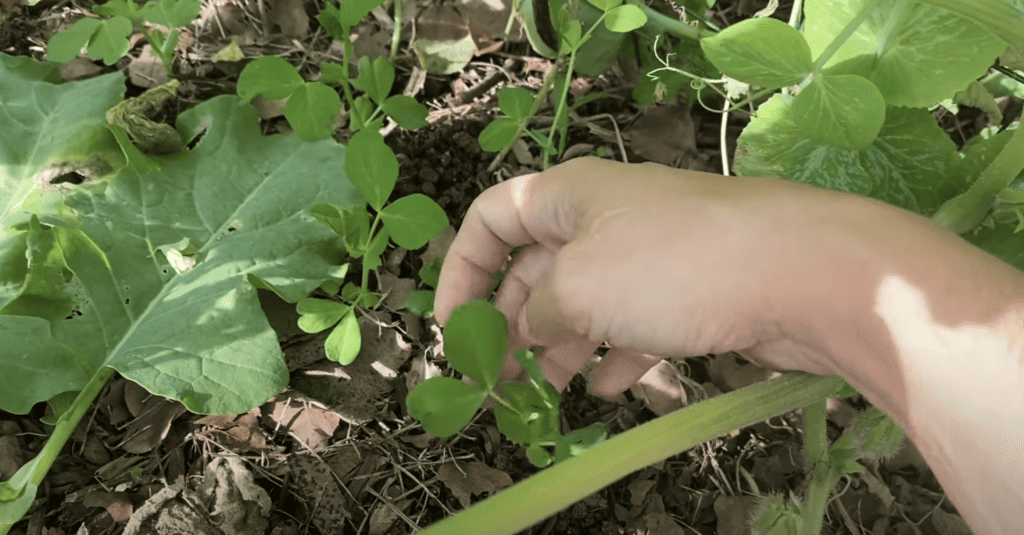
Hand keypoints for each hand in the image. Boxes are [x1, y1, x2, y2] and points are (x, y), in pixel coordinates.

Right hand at [434, 157, 853, 396]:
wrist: (798, 271)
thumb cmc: (671, 265)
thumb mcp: (576, 289)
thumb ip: (534, 314)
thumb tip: (529, 331)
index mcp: (567, 197)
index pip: (491, 219)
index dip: (461, 271)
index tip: (452, 326)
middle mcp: (604, 219)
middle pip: (535, 269)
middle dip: (512, 322)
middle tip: (497, 375)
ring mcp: (649, 255)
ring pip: (586, 302)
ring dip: (560, 347)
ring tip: (546, 392)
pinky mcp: (687, 291)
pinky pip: (634, 323)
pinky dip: (616, 355)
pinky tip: (612, 389)